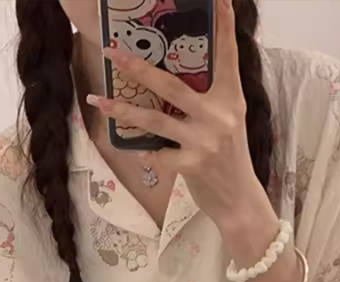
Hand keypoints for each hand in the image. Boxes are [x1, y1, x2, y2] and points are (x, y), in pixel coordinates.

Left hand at [87, 0, 270, 229]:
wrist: (238, 199)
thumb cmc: (229, 157)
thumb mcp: (228, 121)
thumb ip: (209, 99)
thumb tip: (173, 77)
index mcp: (231, 99)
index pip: (227, 55)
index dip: (224, 25)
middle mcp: (220, 116)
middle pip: (172, 85)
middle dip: (138, 68)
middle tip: (112, 52)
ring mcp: (205, 141)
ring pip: (156, 120)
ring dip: (124, 111)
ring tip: (100, 101)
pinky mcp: (192, 166)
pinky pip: (158, 154)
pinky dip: (145, 152)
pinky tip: (137, 150)